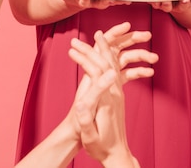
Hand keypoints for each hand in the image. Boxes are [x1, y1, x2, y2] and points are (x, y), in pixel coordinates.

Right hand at [51, 0, 130, 10]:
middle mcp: (91, 3)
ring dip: (117, 1)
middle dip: (106, 1)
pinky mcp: (104, 0)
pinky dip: (121, 0)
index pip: (83, 1)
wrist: (71, 1)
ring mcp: (99, 2)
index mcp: (80, 1)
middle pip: (99, 4)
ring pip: (109, 2)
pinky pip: (114, 0)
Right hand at [69, 27, 149, 166]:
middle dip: (93, 48)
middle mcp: (115, 93)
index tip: (72, 50)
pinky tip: (103, 53)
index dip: (85, 59)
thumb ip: (86, 119)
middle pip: (106, 63)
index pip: (97, 72)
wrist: (117, 153)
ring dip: (104, 49)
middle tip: (78, 38)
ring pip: (112, 64)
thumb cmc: (101, 147)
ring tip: (96, 36)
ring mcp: (118, 92)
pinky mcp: (117, 94)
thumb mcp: (91, 137)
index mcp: (107, 100)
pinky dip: (108, 58)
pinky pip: (114, 70)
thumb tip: (79, 103)